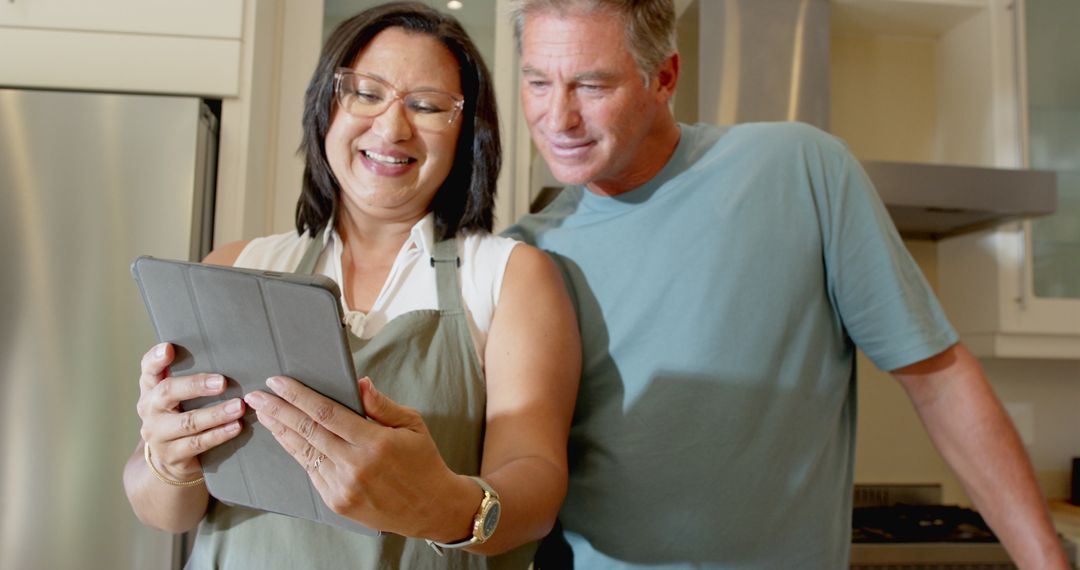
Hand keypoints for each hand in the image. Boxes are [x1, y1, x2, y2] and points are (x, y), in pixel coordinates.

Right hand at [136, 343, 245, 480]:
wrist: (169, 460)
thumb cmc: (181, 416)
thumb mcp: (179, 397)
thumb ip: (191, 378)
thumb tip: (228, 357)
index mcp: (151, 390)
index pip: (148, 370)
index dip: (156, 359)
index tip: (169, 348)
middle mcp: (149, 409)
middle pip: (167, 392)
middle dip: (195, 385)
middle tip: (222, 382)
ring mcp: (158, 434)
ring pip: (187, 422)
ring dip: (215, 414)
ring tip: (238, 407)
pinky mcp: (171, 455)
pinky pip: (197, 444)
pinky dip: (218, 434)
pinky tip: (235, 427)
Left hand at [244, 376, 468, 537]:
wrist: (432, 508)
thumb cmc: (424, 462)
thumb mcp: (413, 425)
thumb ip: (382, 405)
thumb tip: (359, 383)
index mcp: (375, 442)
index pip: (326, 412)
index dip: (297, 395)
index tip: (278, 382)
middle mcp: (355, 466)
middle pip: (306, 431)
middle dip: (278, 411)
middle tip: (257, 396)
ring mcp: (343, 487)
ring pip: (303, 452)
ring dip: (280, 431)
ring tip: (264, 414)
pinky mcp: (337, 502)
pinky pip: (312, 471)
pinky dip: (297, 453)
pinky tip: (287, 439)